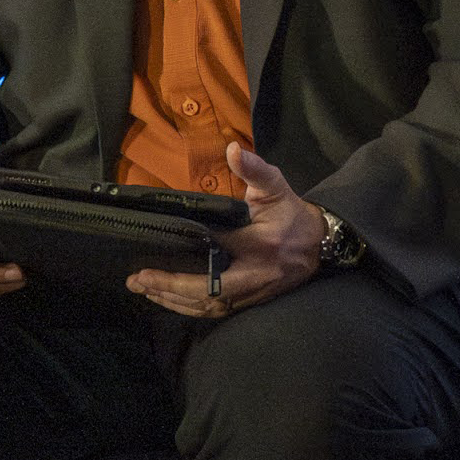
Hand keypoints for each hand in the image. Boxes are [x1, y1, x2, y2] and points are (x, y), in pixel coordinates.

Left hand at [128, 141, 330, 323]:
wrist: (320, 244)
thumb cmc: (292, 213)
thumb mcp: (276, 186)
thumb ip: (254, 168)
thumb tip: (234, 148)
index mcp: (261, 243)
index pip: (218, 246)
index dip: (188, 246)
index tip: (157, 240)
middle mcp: (256, 274)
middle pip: (208, 290)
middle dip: (171, 286)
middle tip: (138, 279)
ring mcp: (253, 292)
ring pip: (209, 306)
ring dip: (174, 300)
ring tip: (144, 289)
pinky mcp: (251, 301)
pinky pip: (216, 311)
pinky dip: (189, 308)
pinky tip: (168, 300)